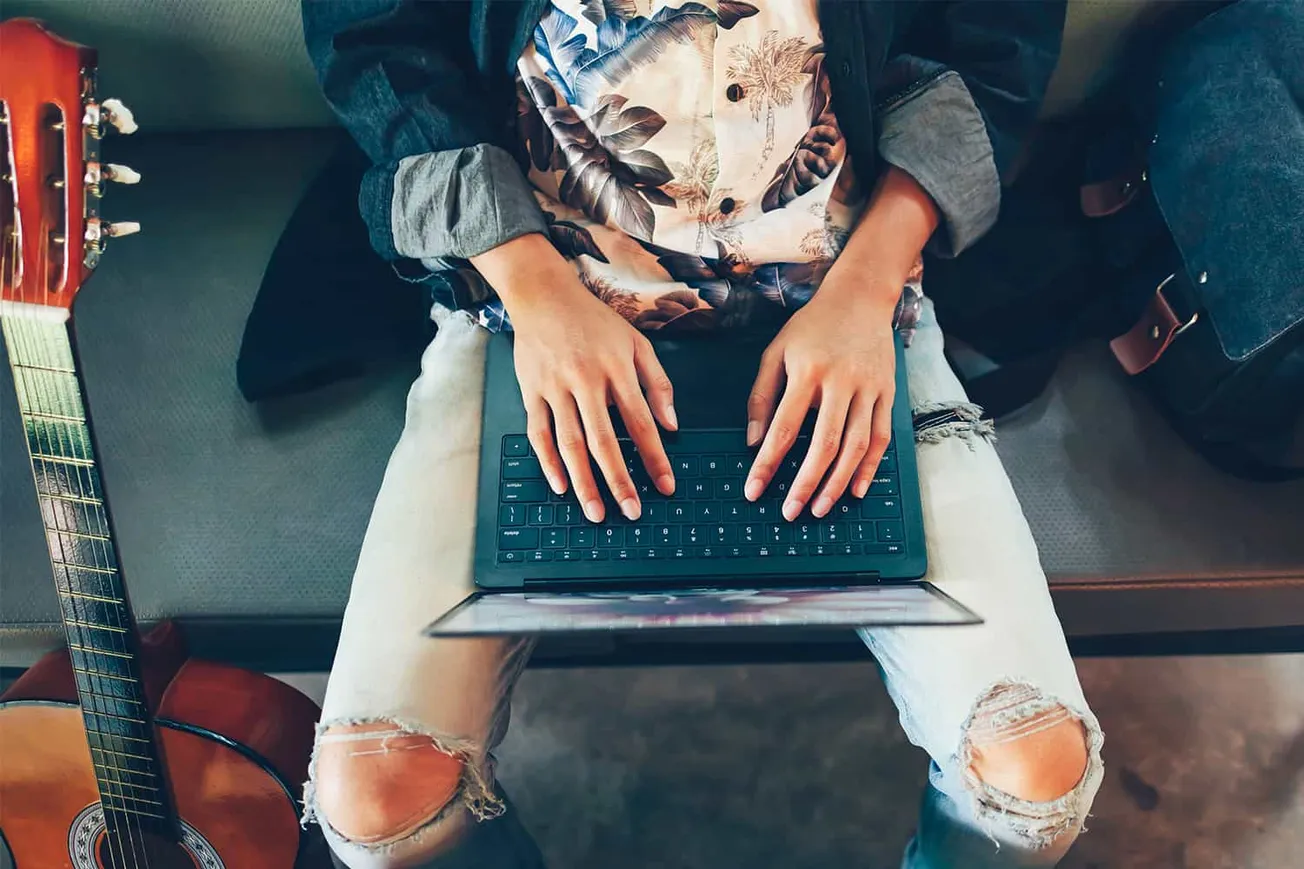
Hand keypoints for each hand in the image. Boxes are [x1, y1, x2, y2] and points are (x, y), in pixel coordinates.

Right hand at [475, 236, 675, 523]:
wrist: (544, 296)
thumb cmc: (595, 321)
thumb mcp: (637, 343)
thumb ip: (658, 384)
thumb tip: (672, 425)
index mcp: (617, 369)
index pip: (641, 423)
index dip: (655, 458)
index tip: (666, 487)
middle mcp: (585, 381)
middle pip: (604, 441)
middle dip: (620, 481)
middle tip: (632, 512)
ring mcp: (555, 388)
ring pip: (570, 443)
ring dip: (584, 482)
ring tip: (596, 513)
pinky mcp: (531, 391)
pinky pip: (540, 433)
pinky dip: (548, 462)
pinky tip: (561, 485)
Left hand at [743, 279, 897, 520]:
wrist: (860, 297)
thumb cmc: (812, 326)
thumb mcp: (776, 352)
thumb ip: (761, 396)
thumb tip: (752, 440)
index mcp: (807, 372)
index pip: (784, 428)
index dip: (768, 463)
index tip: (754, 491)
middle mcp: (840, 382)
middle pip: (824, 444)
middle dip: (806, 483)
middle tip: (791, 512)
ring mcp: (869, 389)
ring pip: (856, 445)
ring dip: (838, 482)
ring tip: (821, 509)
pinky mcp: (887, 393)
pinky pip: (881, 437)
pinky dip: (870, 467)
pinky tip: (856, 490)